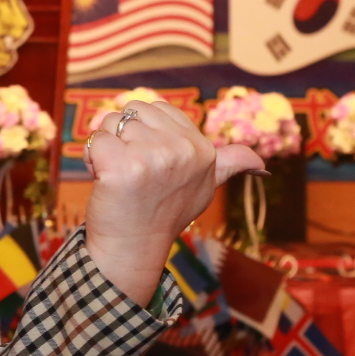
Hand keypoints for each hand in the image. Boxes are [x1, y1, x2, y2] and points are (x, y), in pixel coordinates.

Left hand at [80, 103, 264, 305]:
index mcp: (202, 148)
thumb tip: (262, 165)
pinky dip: (92, 158)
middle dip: (122, 135)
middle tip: (132, 170)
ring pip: (110, 123)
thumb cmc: (164, 212)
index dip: (144, 132)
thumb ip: (229, 165)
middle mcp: (183, 150)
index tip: (150, 163)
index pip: (158, 108)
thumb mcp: (204, 186)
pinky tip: (104, 181)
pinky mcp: (123, 166)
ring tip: (118, 177)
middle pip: (132, 111)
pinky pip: (95, 140)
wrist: (134, 246)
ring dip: (106, 148)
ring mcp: (153, 157)